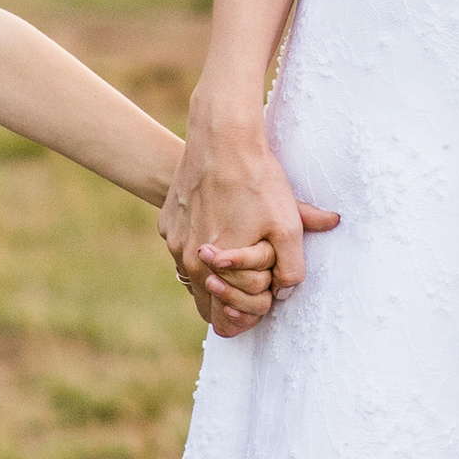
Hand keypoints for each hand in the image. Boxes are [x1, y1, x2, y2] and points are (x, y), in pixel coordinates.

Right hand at [161, 110, 338, 338]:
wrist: (220, 138)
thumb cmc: (256, 181)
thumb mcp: (287, 225)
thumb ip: (291, 268)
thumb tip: (285, 291)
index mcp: (212, 270)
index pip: (223, 319)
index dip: (248, 312)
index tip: (265, 296)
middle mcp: (186, 260)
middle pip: (208, 301)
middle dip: (232, 297)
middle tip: (256, 279)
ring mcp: (172, 241)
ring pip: (195, 274)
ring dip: (216, 273)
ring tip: (241, 254)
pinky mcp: (167, 222)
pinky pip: (184, 248)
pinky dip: (203, 247)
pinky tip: (221, 226)